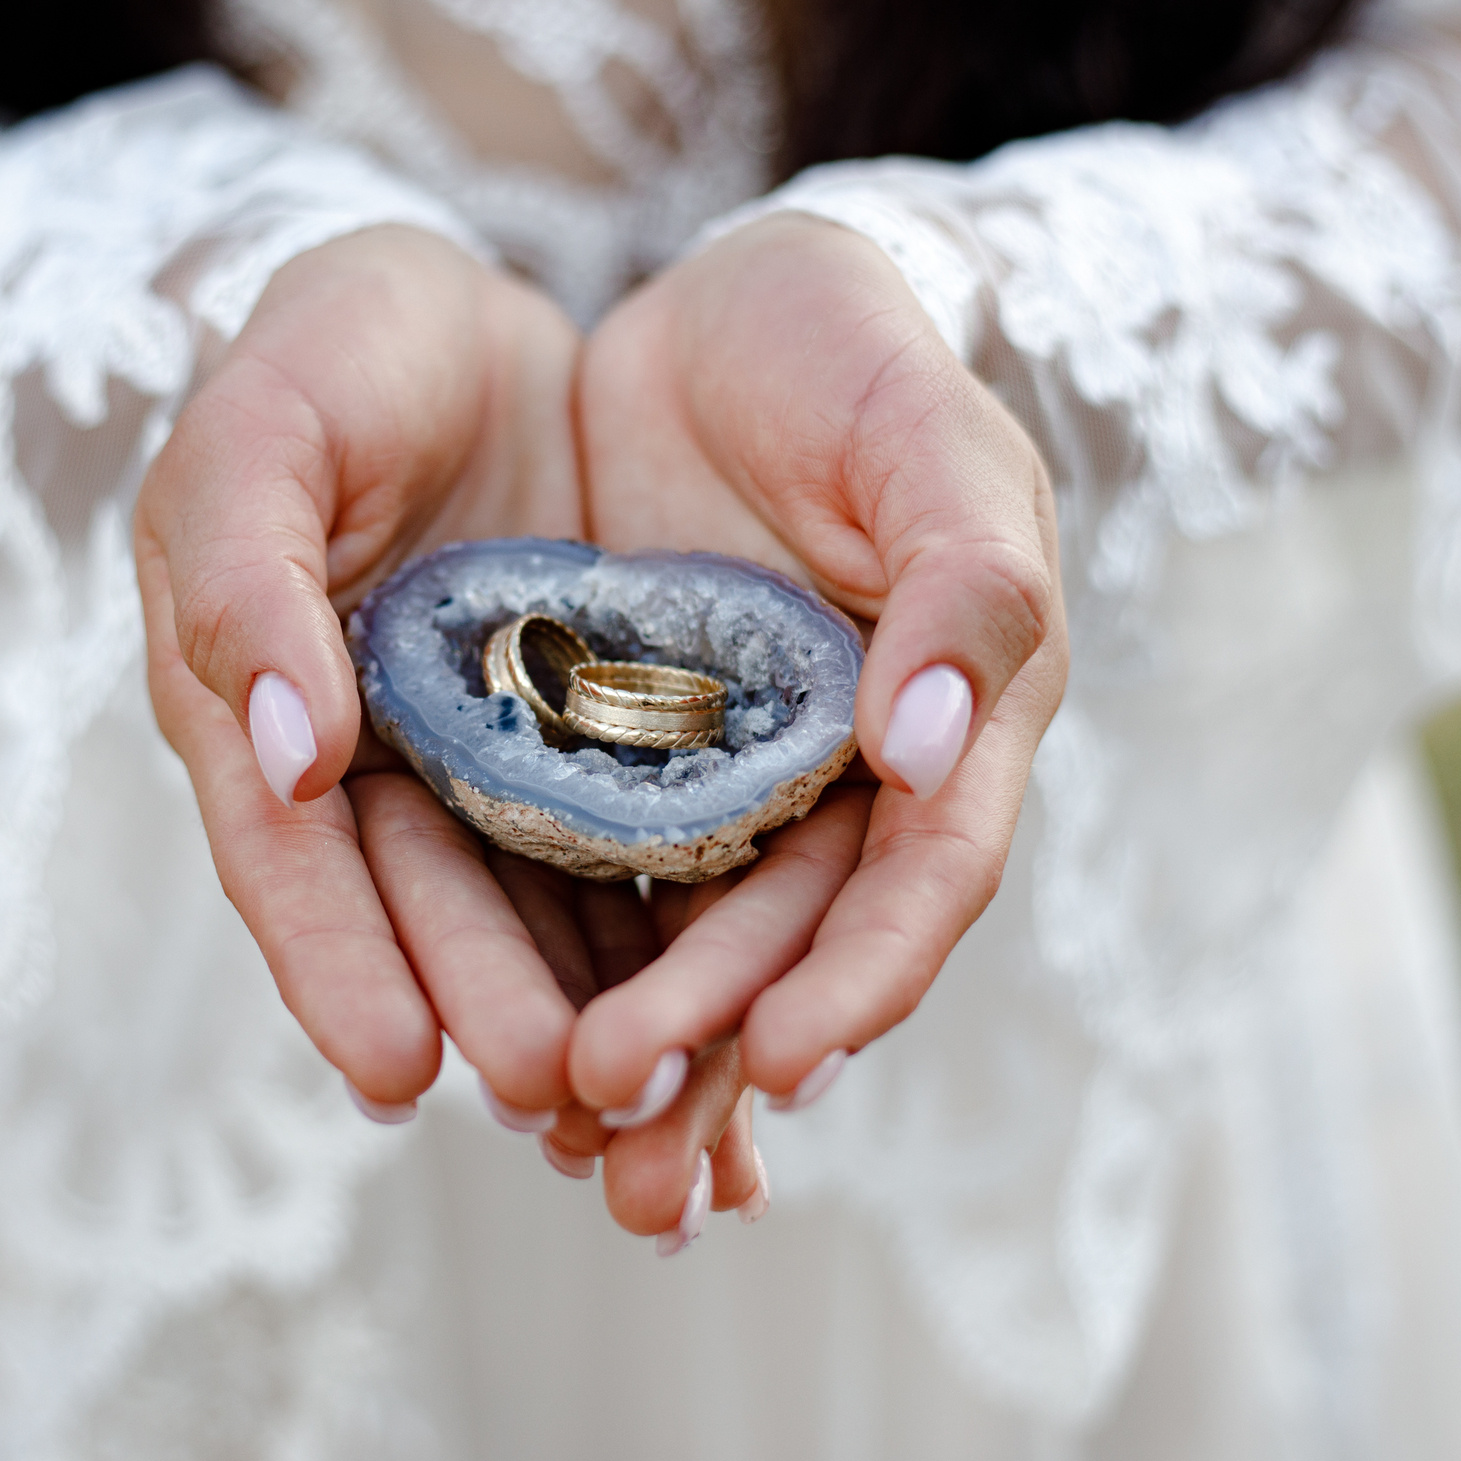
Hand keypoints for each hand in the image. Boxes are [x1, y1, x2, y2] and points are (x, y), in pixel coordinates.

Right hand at [137, 225, 590, 1117]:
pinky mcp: (590, 731)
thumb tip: (281, 753)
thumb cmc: (330, 353)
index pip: (285, 855)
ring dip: (577, 994)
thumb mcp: (262, 433)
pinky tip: (719, 986)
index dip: (331, 962)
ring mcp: (481, 754)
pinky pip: (627, 829)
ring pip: (529, 894)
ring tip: (638, 1089)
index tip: (394, 1067)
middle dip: (478, 1002)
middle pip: (418, 905)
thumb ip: (245, 578)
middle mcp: (365, 758)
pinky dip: (660, 910)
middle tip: (549, 1095)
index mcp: (255, 702)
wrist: (460, 311)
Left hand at [564, 212, 1068, 1238]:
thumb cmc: (857, 357)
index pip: (918, 877)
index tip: (785, 1062)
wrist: (728, 311)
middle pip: (789, 943)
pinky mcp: (619, 760)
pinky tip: (500, 1047)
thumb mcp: (931, 441)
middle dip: (715, 1047)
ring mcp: (728, 778)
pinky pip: (585, 875)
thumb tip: (924, 744)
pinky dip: (557, 963)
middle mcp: (845, 778)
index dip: (862, 975)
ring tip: (556, 1145)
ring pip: (687, 937)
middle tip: (621, 1148)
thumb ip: (961, 583)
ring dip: (637, 1048)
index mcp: (949, 717)